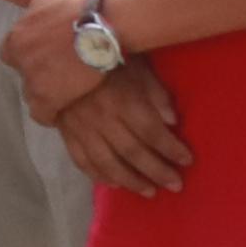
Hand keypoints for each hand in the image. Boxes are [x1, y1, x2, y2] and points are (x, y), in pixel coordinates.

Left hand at [0, 0, 94, 123]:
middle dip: (38, 72)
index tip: (49, 51)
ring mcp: (34, 81)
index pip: (11, 52)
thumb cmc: (78, 5)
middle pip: (23, 73)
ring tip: (69, 85)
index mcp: (15, 38)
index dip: (30, 52)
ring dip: (47, 91)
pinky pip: (43, 114)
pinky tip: (67, 104)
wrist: (108, 23)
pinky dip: (52, 112)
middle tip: (62, 67)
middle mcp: (20, 60)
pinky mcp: (51, 99)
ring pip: (33, 94)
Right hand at [53, 52, 189, 196]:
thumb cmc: (106, 55)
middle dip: (157, 171)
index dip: (171, 148)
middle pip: (133, 152)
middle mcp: (103, 119)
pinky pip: (81, 160)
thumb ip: (156, 93)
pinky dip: (98, 175)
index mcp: (123, 101)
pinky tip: (113, 184)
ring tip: (149, 192)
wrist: (58, 54)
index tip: (188, 160)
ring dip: (130, 180)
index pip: (152, 131)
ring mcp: (82, 128)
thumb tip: (172, 122)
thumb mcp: (137, 66)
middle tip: (176, 185)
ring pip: (108, 162)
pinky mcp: (66, 132)